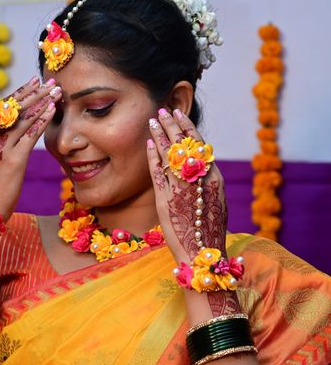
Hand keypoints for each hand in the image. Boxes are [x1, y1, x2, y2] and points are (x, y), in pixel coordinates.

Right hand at [0, 76, 60, 221]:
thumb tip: (14, 129)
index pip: (2, 107)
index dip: (20, 93)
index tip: (34, 82)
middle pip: (14, 107)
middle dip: (34, 92)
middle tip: (51, 81)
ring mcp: (0, 147)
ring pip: (23, 117)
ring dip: (42, 102)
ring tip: (57, 92)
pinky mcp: (14, 159)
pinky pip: (30, 135)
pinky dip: (42, 120)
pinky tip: (53, 111)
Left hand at [146, 108, 227, 264]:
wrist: (202, 253)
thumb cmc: (210, 231)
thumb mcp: (216, 203)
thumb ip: (208, 183)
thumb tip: (204, 169)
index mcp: (213, 178)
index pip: (199, 145)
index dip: (188, 127)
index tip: (180, 115)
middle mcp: (197, 179)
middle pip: (183, 144)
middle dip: (172, 125)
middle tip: (163, 110)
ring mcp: (180, 187)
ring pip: (168, 154)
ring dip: (159, 134)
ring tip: (153, 120)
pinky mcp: (165, 198)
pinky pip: (157, 172)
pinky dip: (152, 156)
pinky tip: (148, 143)